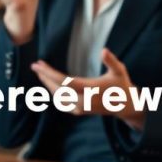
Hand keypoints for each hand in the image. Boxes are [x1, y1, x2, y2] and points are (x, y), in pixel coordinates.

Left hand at [30, 48, 145, 130]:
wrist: (125, 106)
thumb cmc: (122, 85)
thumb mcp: (119, 71)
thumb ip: (111, 61)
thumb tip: (104, 50)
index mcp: (90, 89)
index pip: (64, 81)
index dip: (50, 73)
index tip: (39, 65)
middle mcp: (82, 101)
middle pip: (57, 89)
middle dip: (45, 77)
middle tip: (35, 66)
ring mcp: (79, 108)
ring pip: (57, 97)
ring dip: (47, 84)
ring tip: (40, 72)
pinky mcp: (78, 111)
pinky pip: (61, 102)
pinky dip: (53, 93)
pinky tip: (49, 85)